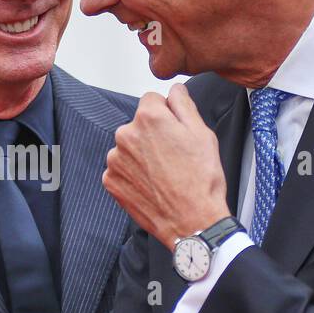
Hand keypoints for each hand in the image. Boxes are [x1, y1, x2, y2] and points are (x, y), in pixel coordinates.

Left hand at [104, 84, 229, 250]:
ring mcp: (115, 160)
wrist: (192, 222)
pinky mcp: (111, 181)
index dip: (168, 114)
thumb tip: (175, 90)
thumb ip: (184, 103)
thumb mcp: (202, 133)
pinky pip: (121, 169)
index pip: (152, 100)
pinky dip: (133, 175)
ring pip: (129, 148)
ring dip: (142, 155)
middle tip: (174, 157)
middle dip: (153, 135)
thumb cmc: (200, 180)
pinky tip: (152, 185)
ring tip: (164, 174)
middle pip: (138, 125)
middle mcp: (126, 135)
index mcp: (149, 118)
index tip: (176, 131)